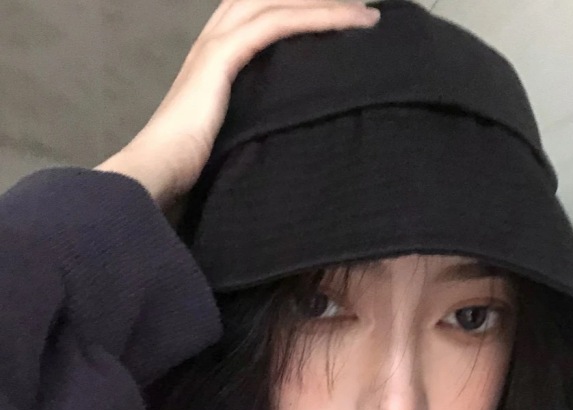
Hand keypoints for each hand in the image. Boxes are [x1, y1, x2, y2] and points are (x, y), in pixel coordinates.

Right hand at [95, 0, 379, 209]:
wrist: (154, 174)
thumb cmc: (188, 169)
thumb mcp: (228, 138)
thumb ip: (250, 125)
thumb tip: (285, 141)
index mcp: (215, 58)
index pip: (259, 16)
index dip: (296, 11)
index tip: (340, 23)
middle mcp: (214, 41)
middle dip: (313, 0)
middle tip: (360, 11)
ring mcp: (216, 44)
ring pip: (276, 3)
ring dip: (324, 4)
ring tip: (365, 14)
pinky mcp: (221, 57)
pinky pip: (276, 24)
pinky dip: (316, 18)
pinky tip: (349, 21)